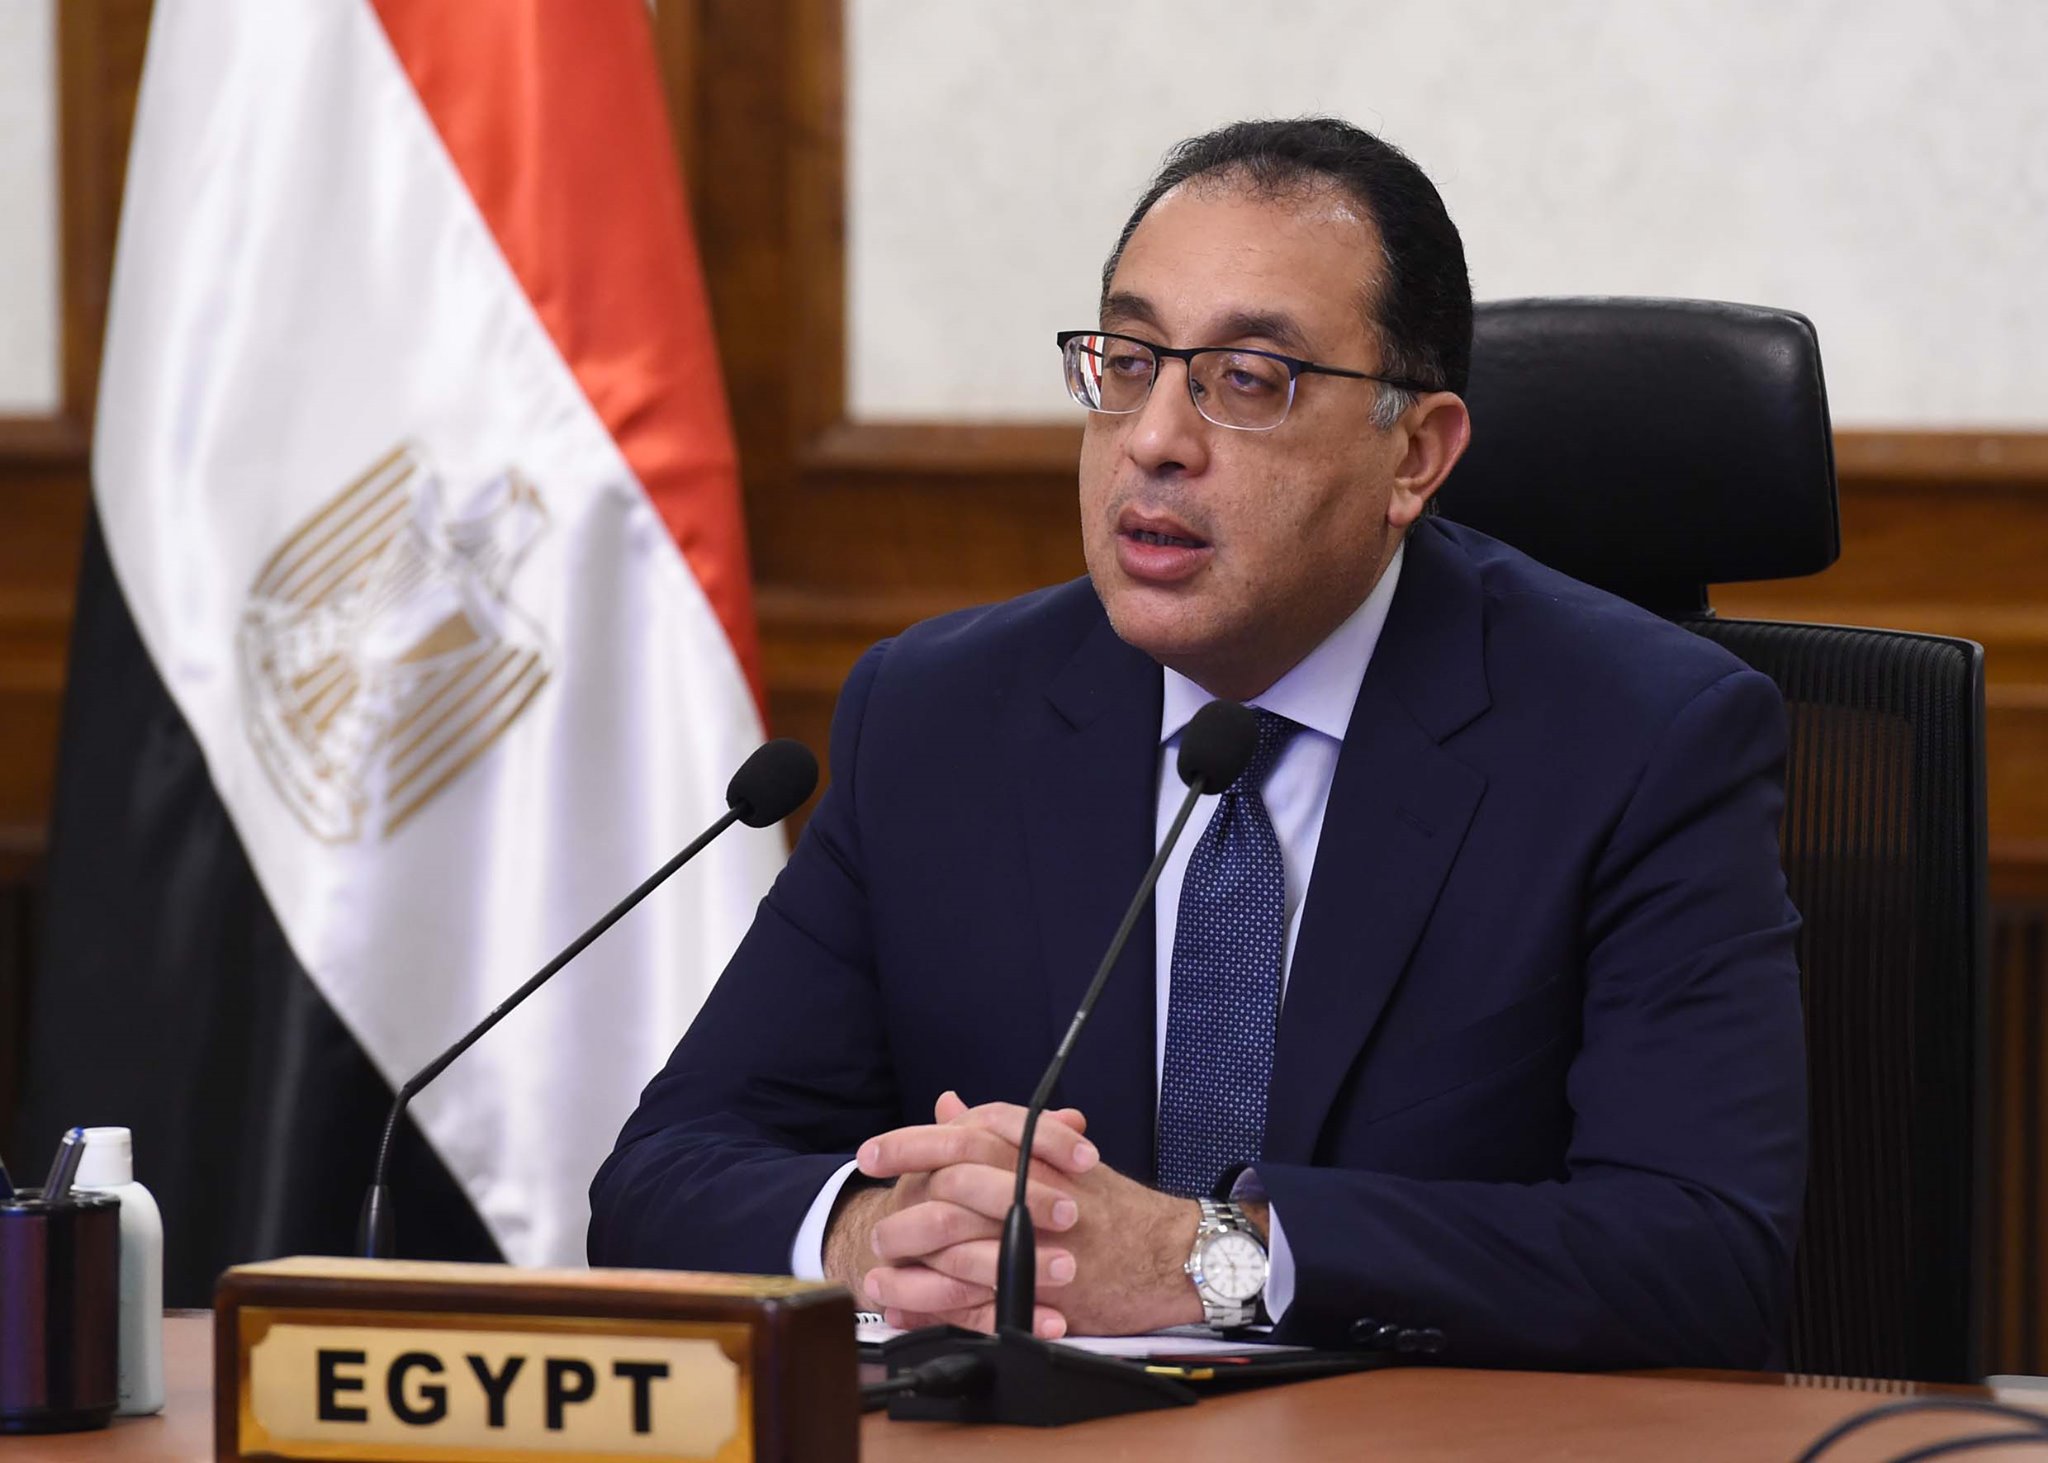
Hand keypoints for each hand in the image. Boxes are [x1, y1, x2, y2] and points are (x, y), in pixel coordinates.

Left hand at [858, 1098, 1214, 1337]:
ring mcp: (1031, 1240)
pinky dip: (934, 1304)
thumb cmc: (1116, 1207)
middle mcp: (1027, 1190)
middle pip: (948, 1184)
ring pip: (954, 1243)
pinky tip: (904, 1308)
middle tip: (870, 1210)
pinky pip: (972, 1297)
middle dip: (900, 1199)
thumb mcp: (1056, 1157)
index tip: (870, 1152)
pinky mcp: (1037, 1288)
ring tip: (877, 1261)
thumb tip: (948, 1105)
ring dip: (909, 1253)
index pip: (959, 1137)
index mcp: (1029, 1154)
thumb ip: (997, 1132)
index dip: (908, 1144)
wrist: (1170, 1256)